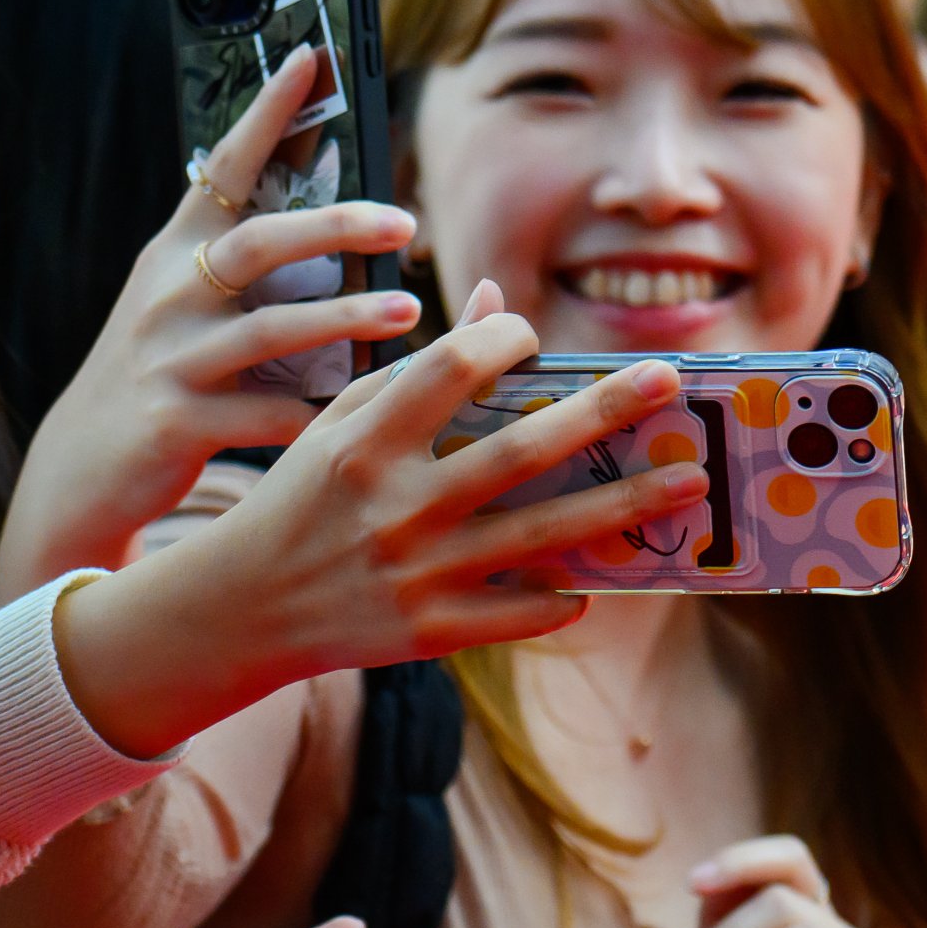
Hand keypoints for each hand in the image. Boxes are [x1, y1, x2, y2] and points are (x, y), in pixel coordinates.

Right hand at [0, 46, 423, 597]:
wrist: (85, 468)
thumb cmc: (164, 370)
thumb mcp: (189, 301)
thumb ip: (248, 255)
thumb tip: (336, 193)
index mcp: (176, 253)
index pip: (224, 168)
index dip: (267, 114)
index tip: (313, 59)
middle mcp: (166, 295)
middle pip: (257, 243)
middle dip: (334, 226)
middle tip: (405, 221)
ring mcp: (167, 357)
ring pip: (267, 329)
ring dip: (343, 320)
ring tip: (406, 311)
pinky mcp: (176, 421)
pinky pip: (263, 413)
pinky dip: (316, 412)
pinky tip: (368, 411)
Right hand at [48, 281, 708, 751]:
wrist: (237, 609)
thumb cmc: (302, 497)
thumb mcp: (340, 421)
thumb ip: (420, 366)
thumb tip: (498, 296)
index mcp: (365, 441)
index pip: (451, 368)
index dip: (504, 338)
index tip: (535, 334)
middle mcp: (395, 504)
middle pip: (520, 450)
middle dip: (602, 412)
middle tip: (670, 380)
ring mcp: (417, 572)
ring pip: (542, 535)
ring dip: (624, 508)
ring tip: (689, 483)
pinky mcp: (431, 631)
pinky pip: (521, 610)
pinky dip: (565, 595)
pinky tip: (605, 576)